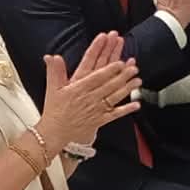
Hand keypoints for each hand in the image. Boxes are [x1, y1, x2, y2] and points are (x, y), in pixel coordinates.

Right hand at [37, 32, 140, 149]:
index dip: (109, 70)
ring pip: (114, 97)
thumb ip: (54, 71)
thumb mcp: (52, 88)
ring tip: (137, 81)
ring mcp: (96, 110)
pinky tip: (136, 104)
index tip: (119, 63)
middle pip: (109, 86)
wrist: (55, 132)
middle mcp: (89, 99)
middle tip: (133, 68)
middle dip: (123, 76)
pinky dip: (126, 110)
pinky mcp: (100, 120)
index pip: (96, 77)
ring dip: (127, 89)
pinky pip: (115, 114)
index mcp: (78, 90)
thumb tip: (53, 57)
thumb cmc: (54, 109)